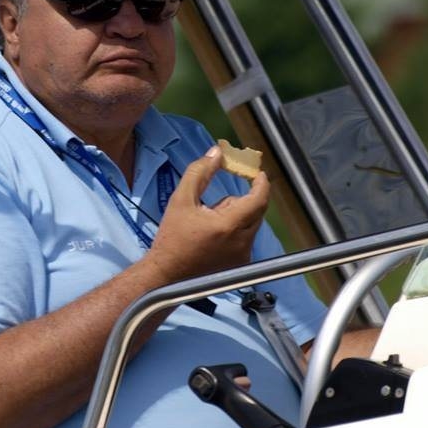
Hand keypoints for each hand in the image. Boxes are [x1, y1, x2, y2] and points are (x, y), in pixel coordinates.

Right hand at [146, 146, 269, 280]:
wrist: (166, 274)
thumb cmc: (172, 237)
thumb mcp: (181, 199)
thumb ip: (200, 172)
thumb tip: (217, 153)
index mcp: (229, 225)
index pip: (259, 199)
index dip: (261, 183)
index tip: (257, 173)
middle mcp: (242, 243)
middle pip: (256, 211)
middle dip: (242, 201)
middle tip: (216, 205)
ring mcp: (243, 256)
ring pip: (251, 225)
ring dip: (238, 217)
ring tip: (209, 224)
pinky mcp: (240, 265)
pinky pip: (246, 239)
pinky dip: (236, 232)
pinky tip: (214, 238)